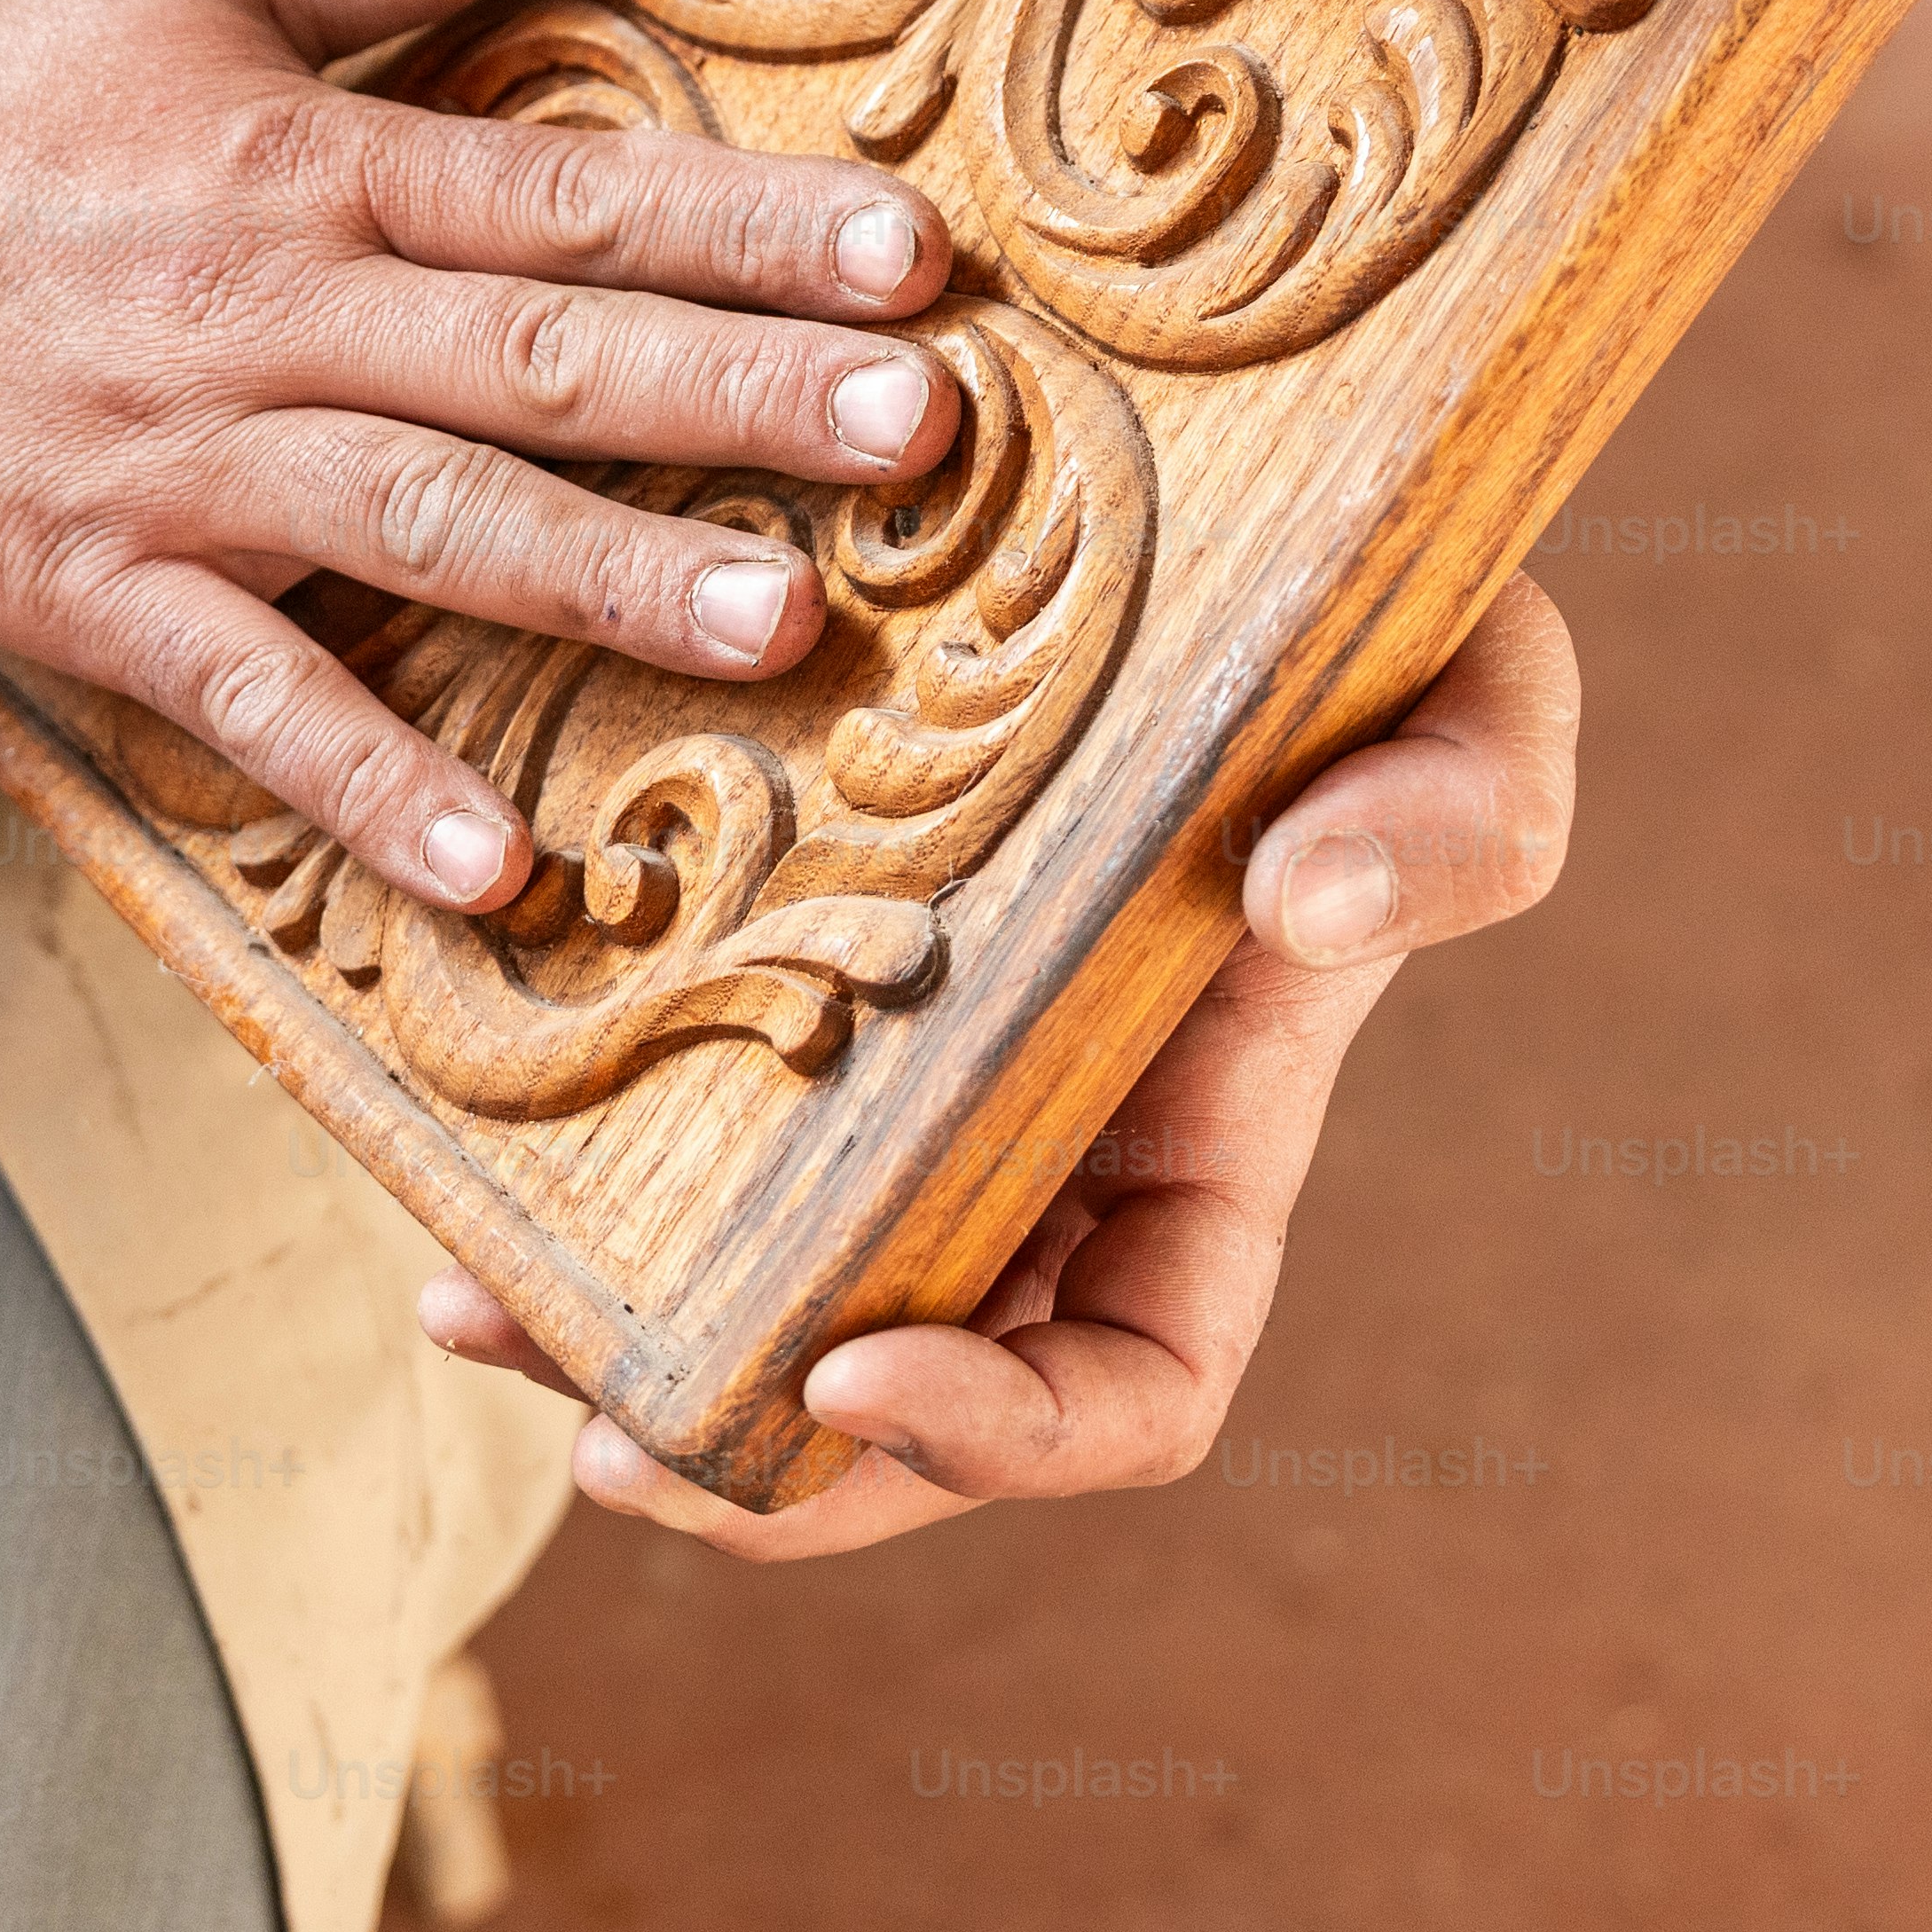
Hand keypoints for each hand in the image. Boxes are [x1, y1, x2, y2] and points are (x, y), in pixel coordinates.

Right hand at [0, 0, 955, 913]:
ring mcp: (175, 465)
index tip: (910, 252)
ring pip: (422, 527)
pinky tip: (495, 869)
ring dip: (603, 582)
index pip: (568, 195)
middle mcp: (263, 314)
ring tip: (776, 630)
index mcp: (305, 161)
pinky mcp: (81, 588)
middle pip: (536, 360)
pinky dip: (367, 787)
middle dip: (740, 398)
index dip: (747, 224)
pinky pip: (246, 704)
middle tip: (923, 429)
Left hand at [424, 579, 1584, 1555]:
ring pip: (742, 1272)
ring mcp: (890, 1052)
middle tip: (608, 1437)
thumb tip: (1312, 902)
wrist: (1233, 465)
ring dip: (609, 1329)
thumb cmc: (1395, 603)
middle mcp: (1032, 1136)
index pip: (1132, 1388)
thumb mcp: (1486, 697)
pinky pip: (659, 1092)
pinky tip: (445, 1112)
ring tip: (470, 1301)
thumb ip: (1464, 816)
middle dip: (755, 1466)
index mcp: (1199, 1139)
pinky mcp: (766, 943)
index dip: (1005, 1435)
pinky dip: (557, 1138)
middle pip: (892, 1393)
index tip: (859, 1366)